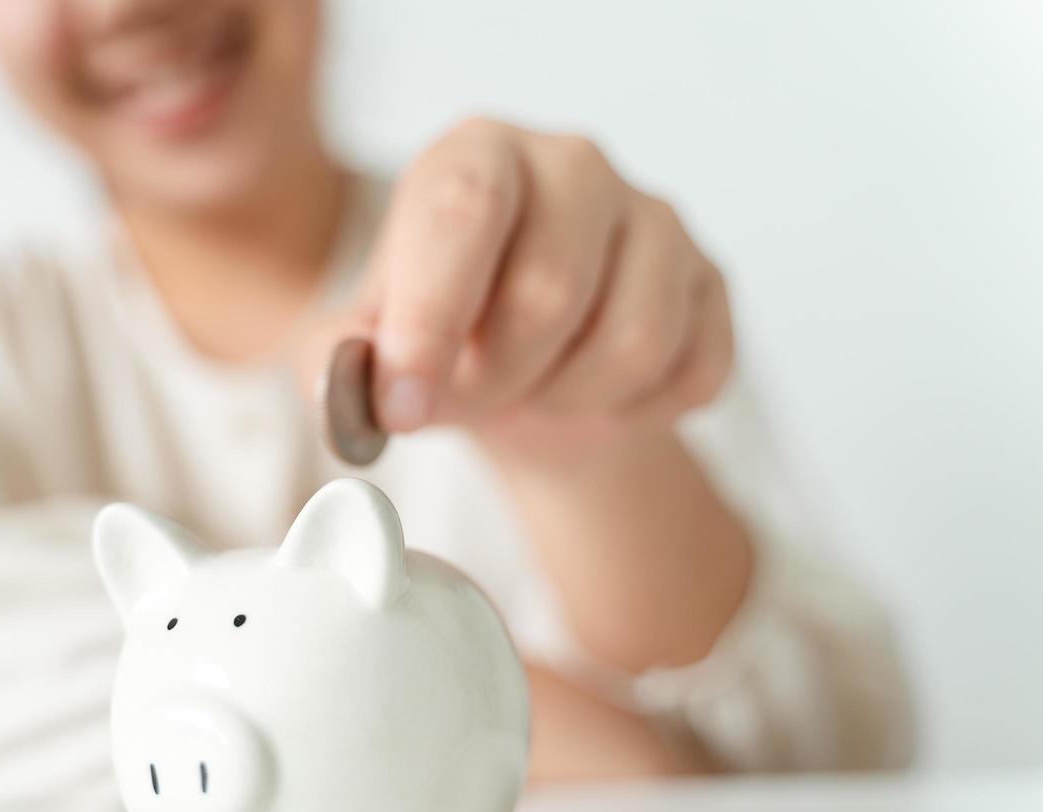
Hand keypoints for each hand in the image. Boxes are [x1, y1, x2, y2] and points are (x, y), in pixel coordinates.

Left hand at [342, 119, 734, 465]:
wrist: (527, 374)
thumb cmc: (443, 339)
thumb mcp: (368, 346)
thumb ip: (340, 362)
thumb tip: (353, 395)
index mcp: (477, 155)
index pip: (461, 212)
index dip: (431, 318)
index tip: (404, 403)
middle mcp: (573, 164)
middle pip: (548, 292)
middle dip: (496, 380)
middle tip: (469, 400)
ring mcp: (656, 218)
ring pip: (630, 342)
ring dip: (568, 402)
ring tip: (534, 392)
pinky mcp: (712, 282)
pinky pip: (691, 373)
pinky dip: (633, 415)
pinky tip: (596, 398)